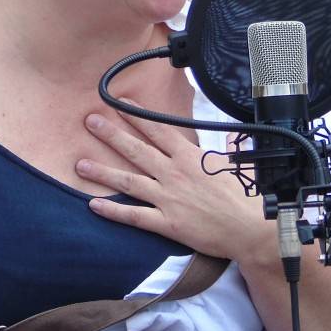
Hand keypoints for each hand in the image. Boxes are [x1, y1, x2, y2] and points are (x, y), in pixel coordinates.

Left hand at [75, 109, 270, 264]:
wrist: (251, 227)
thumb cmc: (245, 196)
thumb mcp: (233, 163)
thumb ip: (224, 149)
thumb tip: (228, 138)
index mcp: (189, 156)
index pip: (158, 130)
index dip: (136, 115)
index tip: (118, 103)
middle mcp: (174, 173)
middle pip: (136, 149)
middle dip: (110, 134)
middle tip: (90, 121)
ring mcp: (168, 198)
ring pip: (128, 181)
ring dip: (102, 171)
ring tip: (80, 164)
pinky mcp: (167, 223)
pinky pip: (134, 216)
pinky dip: (113, 210)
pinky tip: (93, 204)